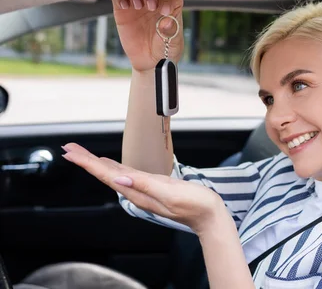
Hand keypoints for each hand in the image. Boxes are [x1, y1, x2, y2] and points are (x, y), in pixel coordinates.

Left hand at [62, 143, 223, 235]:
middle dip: (87, 161)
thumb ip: (145, 185)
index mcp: (139, 192)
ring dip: (97, 164)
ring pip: (114, 174)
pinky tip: (111, 166)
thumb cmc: (195, 204)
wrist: (209, 215)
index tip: (72, 153)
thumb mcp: (170, 193)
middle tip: (70, 148)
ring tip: (83, 154)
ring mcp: (145, 189)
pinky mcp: (153, 186)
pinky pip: (127, 175)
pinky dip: (114, 168)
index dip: (88, 163)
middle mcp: (138, 191)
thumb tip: (119, 178)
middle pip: (106, 174)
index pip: (107, 176)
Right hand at [110, 0, 184, 72]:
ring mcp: (138, 3)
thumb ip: (171, 31)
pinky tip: (125, 6)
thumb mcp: (173, 43)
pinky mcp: (123, 9)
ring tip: (137, 6)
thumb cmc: (165, 49)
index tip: (164, 10)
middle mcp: (155, 1)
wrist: (149, 61)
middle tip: (150, 7)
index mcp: (171, 5)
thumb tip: (168, 21)